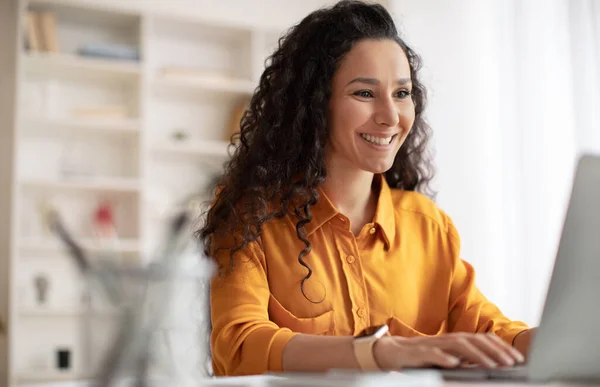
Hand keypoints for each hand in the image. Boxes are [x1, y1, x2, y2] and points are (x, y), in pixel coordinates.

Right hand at [373, 332, 525, 369]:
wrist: (390, 352)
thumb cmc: (421, 358)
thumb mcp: (448, 358)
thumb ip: (466, 360)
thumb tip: (492, 365)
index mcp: (455, 340)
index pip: (482, 339)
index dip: (500, 347)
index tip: (517, 359)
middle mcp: (446, 339)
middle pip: (474, 340)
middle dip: (495, 351)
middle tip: (512, 363)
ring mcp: (432, 345)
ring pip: (457, 345)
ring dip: (477, 354)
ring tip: (492, 365)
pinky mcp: (417, 352)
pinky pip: (432, 354)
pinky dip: (444, 358)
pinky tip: (455, 364)